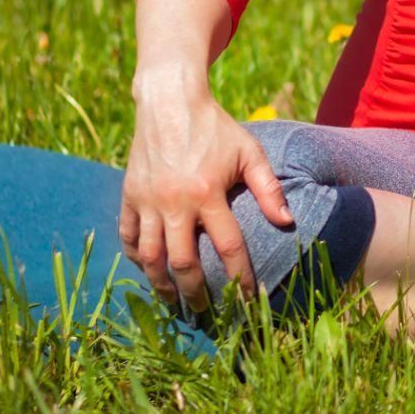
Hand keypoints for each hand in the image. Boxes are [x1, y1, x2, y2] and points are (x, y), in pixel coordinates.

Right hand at [119, 79, 295, 315]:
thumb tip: (287, 222)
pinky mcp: (129, 195)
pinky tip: (148, 268)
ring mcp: (147, 201)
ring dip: (161, 284)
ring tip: (172, 302)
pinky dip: (136, 256)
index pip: (227, 247)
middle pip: (182, 263)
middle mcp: (174, 203)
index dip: (239, 278)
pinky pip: (127, 236)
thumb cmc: (215, 128)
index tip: (247, 299)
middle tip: (203, 312)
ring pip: (149, 257)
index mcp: (208, 194)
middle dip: (195, 293)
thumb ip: (268, 188)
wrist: (169, 101)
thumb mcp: (249, 152)